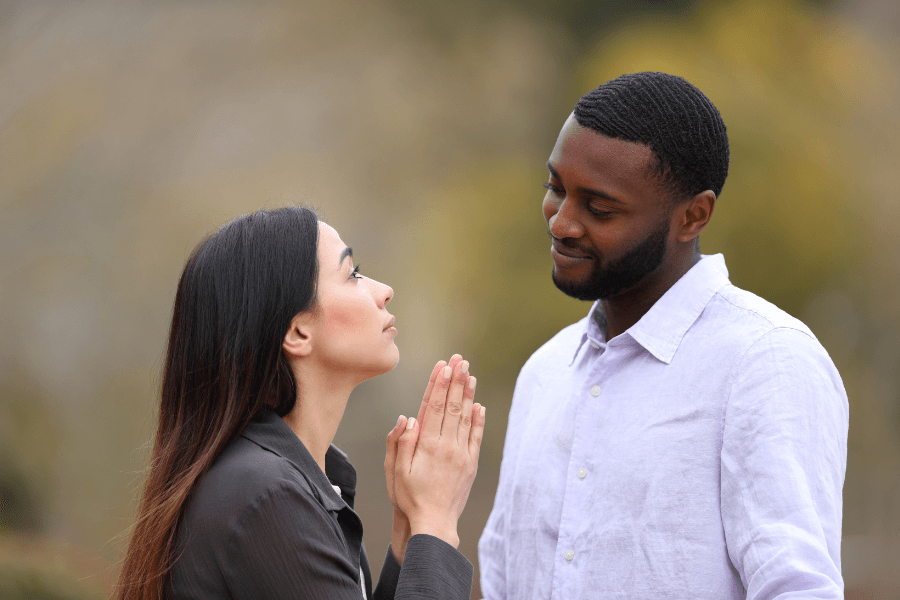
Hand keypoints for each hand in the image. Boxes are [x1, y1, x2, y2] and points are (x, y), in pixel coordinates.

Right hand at [384, 355, 465, 562]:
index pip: (433, 406)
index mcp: (428, 445)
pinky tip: (479, 405)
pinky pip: (476, 437)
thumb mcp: (396, 470)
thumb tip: (407, 417)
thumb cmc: (410, 497)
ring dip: (468, 394)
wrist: (434, 523)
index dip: (439, 384)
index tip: (444, 366)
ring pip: (466, 417)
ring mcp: (461, 454)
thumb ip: (400, 442)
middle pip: (452, 406)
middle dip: (456, 381)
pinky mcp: (471, 464)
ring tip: (470, 374)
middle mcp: (447, 446)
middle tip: (460, 360)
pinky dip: (478, 419)